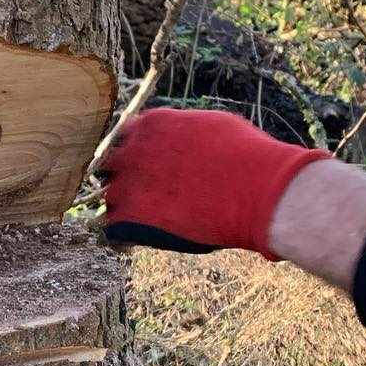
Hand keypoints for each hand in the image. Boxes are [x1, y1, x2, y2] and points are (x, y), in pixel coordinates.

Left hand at [99, 108, 332, 258]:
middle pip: (114, 165)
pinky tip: (139, 240)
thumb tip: (184, 141)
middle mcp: (133, 151)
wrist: (255, 190)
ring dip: (125, 207)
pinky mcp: (131, 217)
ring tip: (150, 220)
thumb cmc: (246, 157)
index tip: (153, 168)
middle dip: (127, 178)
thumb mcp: (212, 127)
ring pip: (110, 196)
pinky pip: (111, 228)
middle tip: (149, 195)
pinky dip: (122, 236)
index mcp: (152, 124)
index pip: (129, 136)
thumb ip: (185, 133)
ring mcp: (128, 184)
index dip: (141, 154)